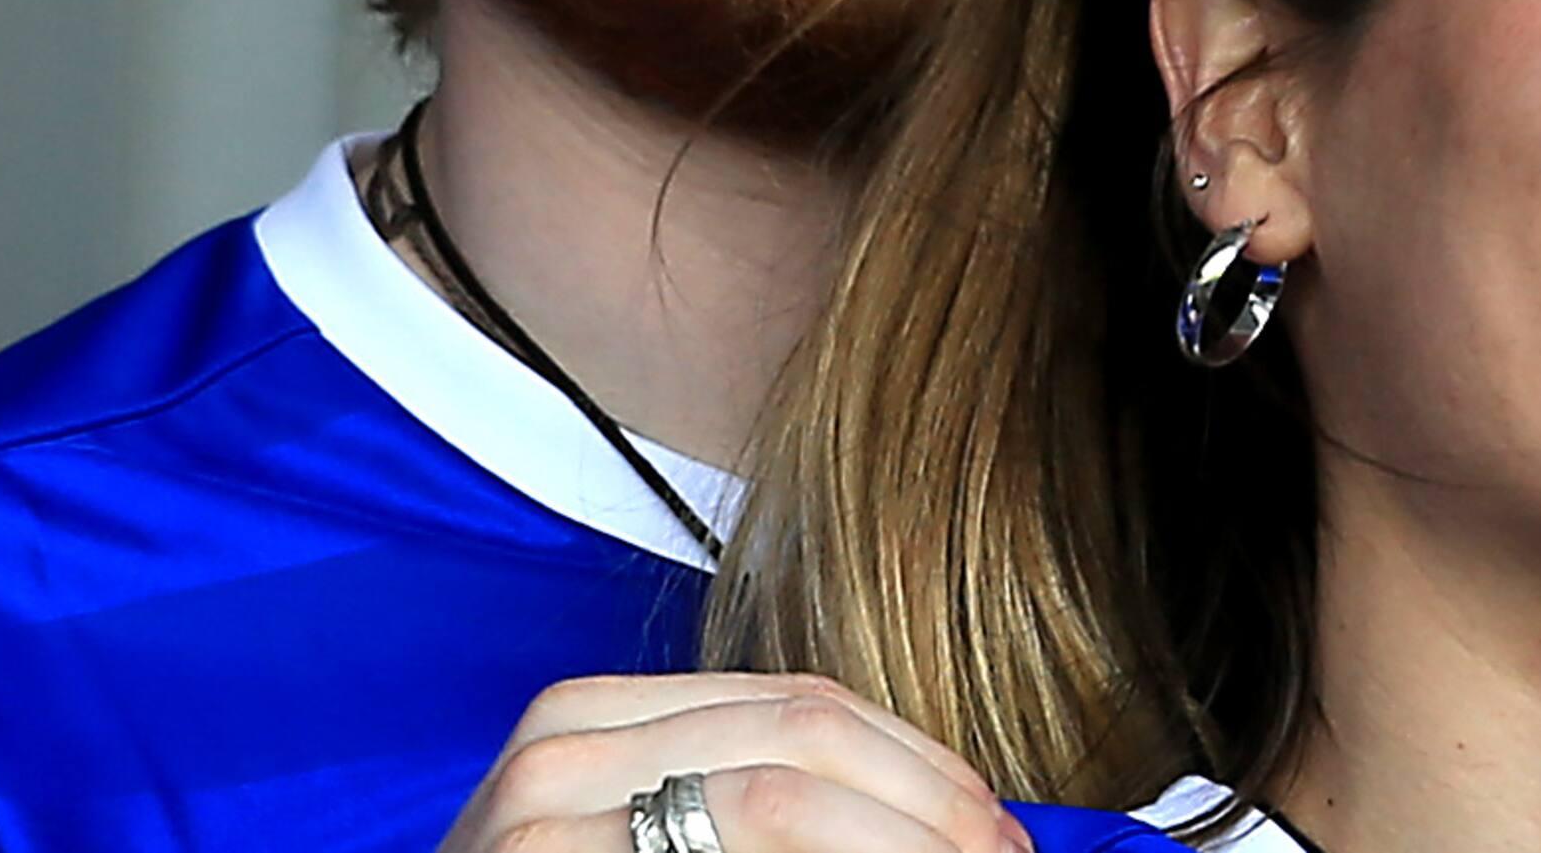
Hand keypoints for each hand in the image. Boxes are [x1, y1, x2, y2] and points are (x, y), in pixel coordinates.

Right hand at [438, 672, 1033, 852]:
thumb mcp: (645, 842)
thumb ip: (750, 813)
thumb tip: (939, 825)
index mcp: (594, 715)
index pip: (800, 702)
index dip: (918, 761)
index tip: (997, 819)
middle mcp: (562, 747)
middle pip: (803, 737)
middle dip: (928, 804)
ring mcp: (542, 818)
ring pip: (777, 798)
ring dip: (898, 843)